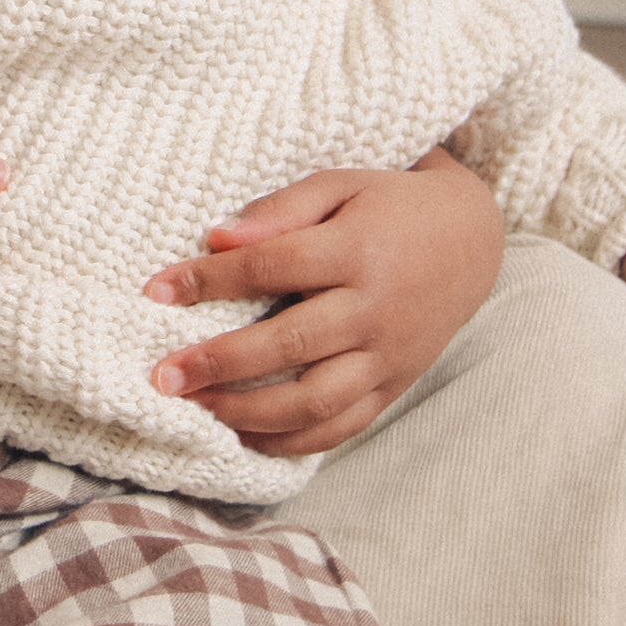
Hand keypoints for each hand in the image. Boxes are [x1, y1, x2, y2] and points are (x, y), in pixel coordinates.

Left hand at [140, 148, 506, 456]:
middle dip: (219, 363)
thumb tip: (217, 238)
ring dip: (249, 413)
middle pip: (288, 344)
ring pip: (315, 399)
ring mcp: (387, 355)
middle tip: (162, 376)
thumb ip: (280, 207)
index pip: (270, 267)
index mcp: (356, 250)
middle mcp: (374, 309)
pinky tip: (245, 436)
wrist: (471, 241)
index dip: (207, 280)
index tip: (155, 291)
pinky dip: (293, 441)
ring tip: (196, 408)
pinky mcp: (395, 386)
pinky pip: (342, 425)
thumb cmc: (389, 206)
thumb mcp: (339, 184)